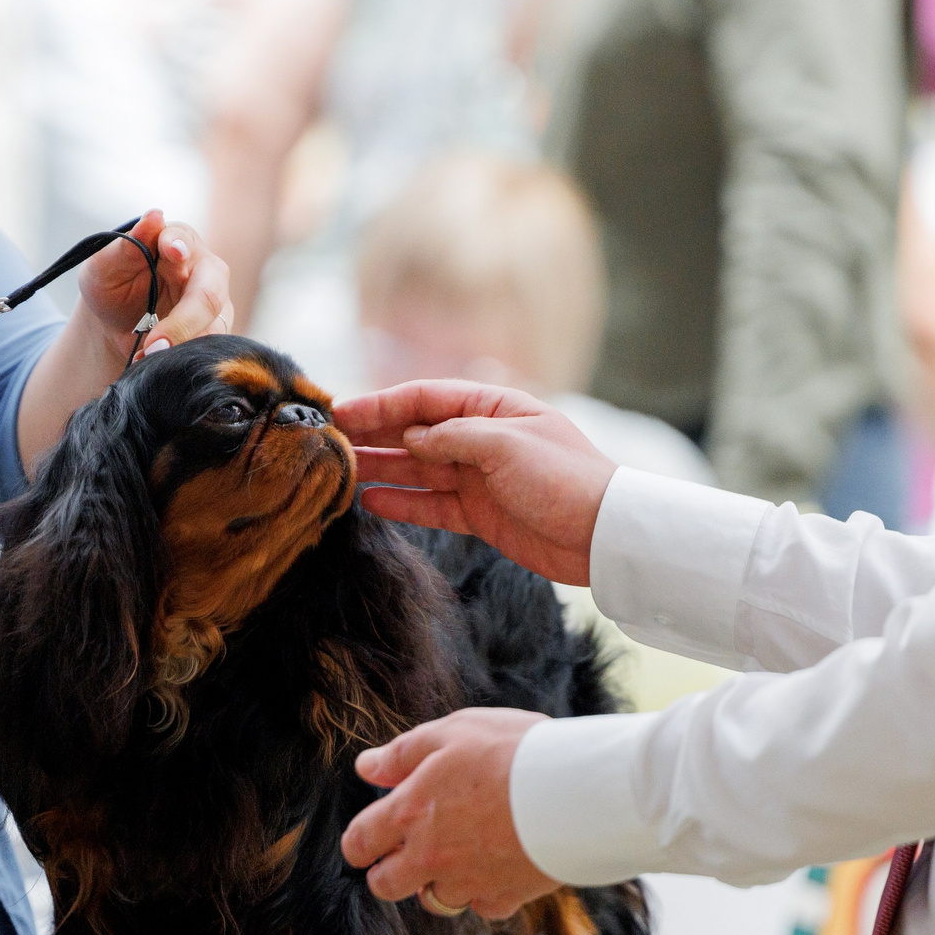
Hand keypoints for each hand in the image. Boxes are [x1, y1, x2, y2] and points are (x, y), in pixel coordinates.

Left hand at [78, 209, 232, 359]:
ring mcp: (213, 304)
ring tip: (148, 356)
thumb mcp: (104, 267)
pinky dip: (182, 358)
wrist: (113, 326)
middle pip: (209, 292)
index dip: (178, 245)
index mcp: (175, 241)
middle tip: (155, 343)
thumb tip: (154, 216)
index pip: (182, 239)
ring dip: (182, 346)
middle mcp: (202, 270)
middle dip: (184, 320)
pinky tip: (155, 363)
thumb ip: (126, 245)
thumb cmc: (110, 287)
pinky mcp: (214, 333)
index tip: (172, 252)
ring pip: (214, 327)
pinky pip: (209, 350)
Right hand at [335, 382, 617, 584]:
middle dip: (372, 436)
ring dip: (380, 469)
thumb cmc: (566, 478)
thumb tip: (411, 437)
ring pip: (417, 470)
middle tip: (328, 441)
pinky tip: (370, 501)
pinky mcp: (479, 515)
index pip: (424, 399)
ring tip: (339, 472)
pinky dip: (402, 503)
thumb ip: (453, 438)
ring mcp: (477, 478)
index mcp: (492, 408)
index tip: (341, 412)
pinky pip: (431, 505)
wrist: (606, 535)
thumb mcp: (507, 445)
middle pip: (414, 433)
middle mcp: (480, 439)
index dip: (381, 405)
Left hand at [339, 708, 559, 919]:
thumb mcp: (452, 733)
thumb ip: (403, 753)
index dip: (359, 842)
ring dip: (440, 880)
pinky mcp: (505, 898)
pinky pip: (482, 906)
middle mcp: (430, 855)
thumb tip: (366, 768)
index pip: (359, 842)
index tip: (369, 837)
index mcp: (410, 812)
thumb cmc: (514, 751)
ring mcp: (467, 882)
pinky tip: (501, 861)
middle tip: (410, 850)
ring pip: (435, 899)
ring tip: (466, 849)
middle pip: (385, 886)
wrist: (577, 789)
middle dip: (390, 872)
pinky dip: (486, 890)